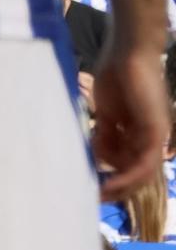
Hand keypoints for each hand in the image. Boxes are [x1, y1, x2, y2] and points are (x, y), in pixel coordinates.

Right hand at [91, 44, 170, 201]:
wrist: (127, 53)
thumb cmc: (115, 77)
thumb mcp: (106, 116)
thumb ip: (106, 137)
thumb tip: (99, 159)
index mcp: (140, 134)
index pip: (131, 165)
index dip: (113, 180)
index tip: (92, 188)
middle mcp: (152, 137)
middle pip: (138, 173)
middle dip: (117, 188)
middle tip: (94, 196)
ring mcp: (157, 134)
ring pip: (143, 173)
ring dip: (121, 187)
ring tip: (99, 192)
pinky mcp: (156, 130)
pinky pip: (146, 162)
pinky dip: (130, 176)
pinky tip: (112, 183)